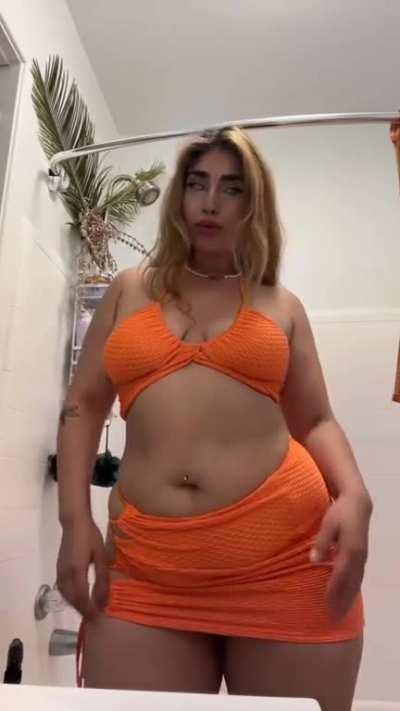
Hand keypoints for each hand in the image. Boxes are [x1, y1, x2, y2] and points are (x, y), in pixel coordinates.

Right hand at [56, 518, 109, 620]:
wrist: (74, 523)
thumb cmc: (91, 536)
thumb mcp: (101, 557)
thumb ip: (102, 579)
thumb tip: (104, 600)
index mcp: (77, 571)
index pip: (81, 598)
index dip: (89, 610)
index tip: (98, 619)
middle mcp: (65, 574)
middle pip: (72, 600)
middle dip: (83, 611)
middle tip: (94, 618)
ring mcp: (59, 572)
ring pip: (66, 596)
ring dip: (76, 605)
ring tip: (88, 610)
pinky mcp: (58, 569)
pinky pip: (62, 589)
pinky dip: (70, 598)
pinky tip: (78, 598)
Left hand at [310, 490, 371, 620]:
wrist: (358, 505)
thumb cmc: (339, 514)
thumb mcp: (328, 525)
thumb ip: (322, 543)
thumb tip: (314, 561)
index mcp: (349, 551)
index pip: (339, 576)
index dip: (333, 591)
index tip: (326, 604)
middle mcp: (358, 558)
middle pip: (350, 584)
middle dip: (342, 601)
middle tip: (334, 618)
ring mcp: (362, 558)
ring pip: (356, 583)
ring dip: (348, 599)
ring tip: (341, 613)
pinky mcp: (362, 557)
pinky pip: (358, 578)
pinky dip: (353, 590)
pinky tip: (348, 597)